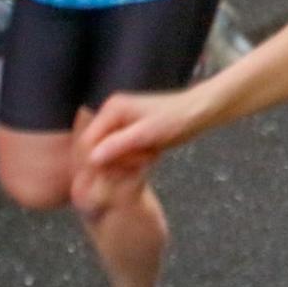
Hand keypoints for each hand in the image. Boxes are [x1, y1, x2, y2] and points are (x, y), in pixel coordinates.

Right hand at [80, 89, 203, 174]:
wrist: (199, 112)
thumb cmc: (176, 119)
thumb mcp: (147, 134)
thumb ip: (119, 144)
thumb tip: (92, 159)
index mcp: (112, 109)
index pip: (88, 141)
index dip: (92, 162)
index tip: (108, 177)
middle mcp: (111, 113)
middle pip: (95, 148)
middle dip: (114, 162)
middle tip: (140, 163)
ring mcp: (119, 123)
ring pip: (108, 153)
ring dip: (125, 162)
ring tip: (149, 156)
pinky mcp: (129, 133)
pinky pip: (120, 153)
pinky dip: (132, 160)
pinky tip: (150, 157)